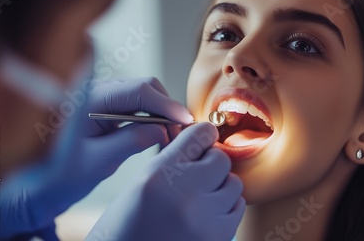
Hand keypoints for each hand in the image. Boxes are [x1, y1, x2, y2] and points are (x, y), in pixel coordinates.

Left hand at [0, 77, 190, 238]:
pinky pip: (136, 104)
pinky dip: (151, 116)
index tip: (185, 120)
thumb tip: (163, 129)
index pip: (139, 91)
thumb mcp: (99, 161)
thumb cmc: (60, 173)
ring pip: (143, 94)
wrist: (38, 182)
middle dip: (166, 107)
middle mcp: (97, 91)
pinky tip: (155, 133)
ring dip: (160, 112)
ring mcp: (102, 97)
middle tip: (179, 133)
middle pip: (145, 87)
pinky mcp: (106, 106)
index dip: (167, 104)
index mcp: (89, 99)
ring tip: (169, 136)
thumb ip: (132, 141)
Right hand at [86, 122, 245, 240]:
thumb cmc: (125, 224)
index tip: (200, 144)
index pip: (202, 133)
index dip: (202, 137)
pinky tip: (204, 215)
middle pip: (221, 159)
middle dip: (210, 165)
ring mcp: (204, 219)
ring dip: (219, 188)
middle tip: (195, 177)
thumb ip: (171, 158)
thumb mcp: (139, 182)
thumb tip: (201, 137)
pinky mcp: (218, 237)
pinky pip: (237, 208)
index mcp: (160, 174)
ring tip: (198, 199)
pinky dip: (225, 209)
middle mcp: (185, 194)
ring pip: (234, 184)